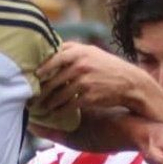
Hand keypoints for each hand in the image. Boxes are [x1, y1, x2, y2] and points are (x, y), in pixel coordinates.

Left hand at [35, 43, 152, 118]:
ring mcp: (85, 81)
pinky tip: (54, 113)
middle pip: (53, 79)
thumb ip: (72, 50)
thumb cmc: (108, 67)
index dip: (42, 68)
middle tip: (32, 96)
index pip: (54, 58)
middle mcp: (81, 65)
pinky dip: (59, 110)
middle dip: (41, 89)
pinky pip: (68, 105)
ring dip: (48, 102)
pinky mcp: (89, 96)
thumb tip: (51, 50)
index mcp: (80, 52)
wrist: (130, 83)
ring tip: (41, 106)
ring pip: (59, 94)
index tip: (34, 76)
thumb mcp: (92, 52)